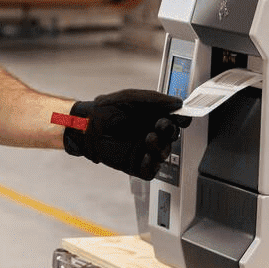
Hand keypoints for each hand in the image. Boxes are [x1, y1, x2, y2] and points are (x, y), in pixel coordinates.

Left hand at [57, 88, 185, 180]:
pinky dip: (152, 165)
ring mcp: (144, 150)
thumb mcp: (131, 97)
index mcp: (154, 117)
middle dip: (169, 131)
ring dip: (160, 146)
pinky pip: (151, 170)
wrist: (86, 125)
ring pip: (164, 153)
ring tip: (149, 138)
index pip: (176, 120)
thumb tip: (177, 103)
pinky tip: (147, 156)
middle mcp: (152, 133)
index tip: (182, 116)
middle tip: (161, 125)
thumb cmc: (106, 109)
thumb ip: (155, 99)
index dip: (182, 119)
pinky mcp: (135, 164)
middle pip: (172, 137)